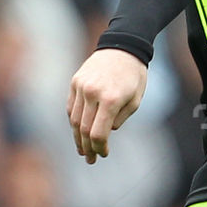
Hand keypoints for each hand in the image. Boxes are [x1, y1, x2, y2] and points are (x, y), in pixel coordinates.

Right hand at [67, 48, 147, 163]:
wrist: (122, 47)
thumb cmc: (134, 76)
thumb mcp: (136, 100)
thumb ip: (120, 119)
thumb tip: (106, 132)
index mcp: (110, 99)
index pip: (98, 132)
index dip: (99, 148)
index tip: (104, 154)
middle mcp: (92, 93)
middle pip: (84, 129)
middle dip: (87, 147)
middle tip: (90, 159)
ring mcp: (81, 87)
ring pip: (74, 120)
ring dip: (77, 138)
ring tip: (82, 150)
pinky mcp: (74, 82)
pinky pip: (71, 107)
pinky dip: (74, 122)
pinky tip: (79, 132)